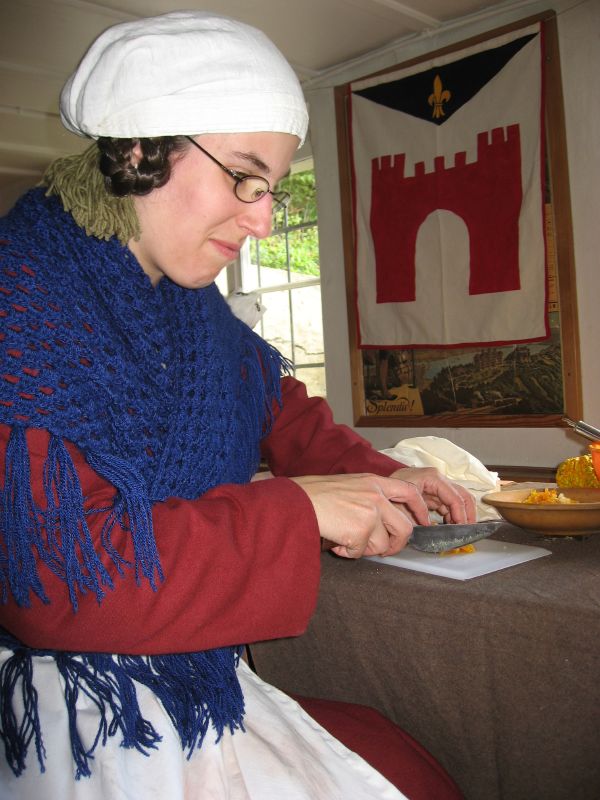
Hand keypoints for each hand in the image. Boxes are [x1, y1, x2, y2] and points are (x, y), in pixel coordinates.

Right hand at [291, 473, 429, 558]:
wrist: (296, 501)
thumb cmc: (314, 494)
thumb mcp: (348, 485)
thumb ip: (368, 497)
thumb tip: (380, 522)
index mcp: (374, 482)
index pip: (410, 492)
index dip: (420, 510)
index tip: (421, 522)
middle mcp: (376, 496)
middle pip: (404, 527)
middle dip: (396, 545)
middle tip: (384, 550)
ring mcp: (370, 513)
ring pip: (382, 544)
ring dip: (365, 549)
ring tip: (345, 540)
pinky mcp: (360, 531)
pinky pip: (361, 553)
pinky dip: (348, 552)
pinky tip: (336, 542)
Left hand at [389, 466, 475, 523]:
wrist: (377, 490)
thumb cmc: (386, 495)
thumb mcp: (401, 506)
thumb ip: (418, 515)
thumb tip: (432, 527)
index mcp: (431, 478)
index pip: (455, 497)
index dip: (460, 514)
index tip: (461, 529)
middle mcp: (437, 478)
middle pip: (462, 495)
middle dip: (467, 514)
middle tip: (467, 531)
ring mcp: (437, 485)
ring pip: (459, 499)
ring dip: (460, 515)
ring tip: (458, 531)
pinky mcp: (434, 492)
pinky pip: (449, 503)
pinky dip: (452, 515)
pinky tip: (449, 526)